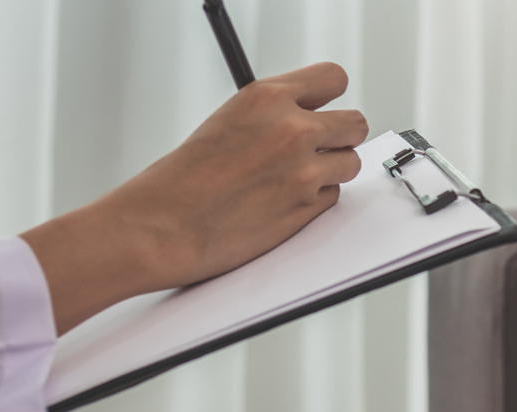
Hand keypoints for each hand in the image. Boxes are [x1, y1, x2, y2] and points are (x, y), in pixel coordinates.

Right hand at [21, 62, 367, 333]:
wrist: (161, 227)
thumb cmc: (180, 180)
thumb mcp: (227, 121)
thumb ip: (271, 114)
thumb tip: (302, 115)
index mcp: (266, 98)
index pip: (332, 79)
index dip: (330, 97)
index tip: (325, 107)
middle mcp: (291, 130)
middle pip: (355, 123)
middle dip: (340, 136)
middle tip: (321, 146)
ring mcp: (303, 171)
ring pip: (351, 163)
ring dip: (332, 170)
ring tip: (296, 178)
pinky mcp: (305, 208)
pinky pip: (332, 197)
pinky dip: (316, 199)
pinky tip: (284, 201)